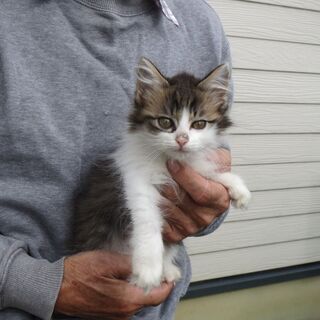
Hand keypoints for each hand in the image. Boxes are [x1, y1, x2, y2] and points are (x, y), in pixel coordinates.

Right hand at [54, 251, 172, 319]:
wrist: (57, 288)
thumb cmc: (81, 273)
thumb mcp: (109, 261)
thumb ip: (132, 264)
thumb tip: (150, 264)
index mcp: (128, 300)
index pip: (159, 294)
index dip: (167, 282)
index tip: (170, 270)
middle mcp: (125, 312)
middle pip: (150, 298)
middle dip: (156, 283)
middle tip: (157, 265)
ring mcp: (116, 315)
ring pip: (139, 300)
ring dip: (144, 286)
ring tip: (142, 269)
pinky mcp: (109, 313)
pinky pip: (128, 302)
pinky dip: (133, 291)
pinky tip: (127, 277)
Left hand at [162, 149, 230, 242]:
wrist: (203, 198)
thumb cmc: (208, 176)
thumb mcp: (216, 162)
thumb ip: (213, 157)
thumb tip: (194, 149)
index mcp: (219, 199)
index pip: (202, 190)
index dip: (185, 176)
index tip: (172, 162)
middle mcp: (206, 216)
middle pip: (180, 199)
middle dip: (167, 182)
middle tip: (158, 169)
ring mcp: (191, 227)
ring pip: (167, 208)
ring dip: (157, 192)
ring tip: (154, 179)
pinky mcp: (176, 234)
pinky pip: (160, 222)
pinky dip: (153, 207)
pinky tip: (153, 195)